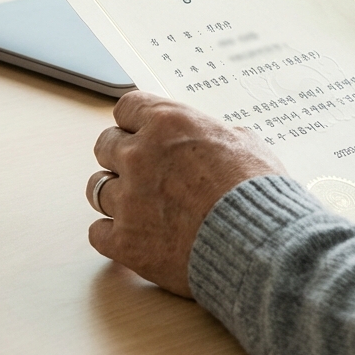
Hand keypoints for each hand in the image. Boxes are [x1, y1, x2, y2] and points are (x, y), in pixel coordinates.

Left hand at [86, 92, 286, 296]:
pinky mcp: (124, 241)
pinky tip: (132, 235)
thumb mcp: (247, 144)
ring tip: (139, 206)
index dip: (135, 121)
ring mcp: (128, 199)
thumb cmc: (258, 194)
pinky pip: (97, 232)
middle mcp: (140, 156)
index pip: (127, 108)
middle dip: (121, 156)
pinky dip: (112, 234)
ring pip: (97, 188)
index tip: (140, 131)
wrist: (258, 246)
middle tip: (141, 171)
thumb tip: (213, 141)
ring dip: (116, 194)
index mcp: (168, 124)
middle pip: (105, 145)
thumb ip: (216, 137)